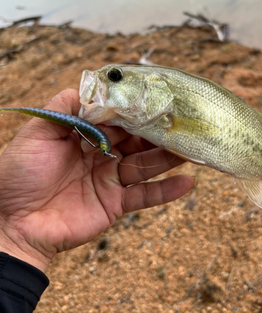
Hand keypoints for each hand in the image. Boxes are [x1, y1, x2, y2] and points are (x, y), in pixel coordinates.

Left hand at [0, 89, 193, 272]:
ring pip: (145, 164)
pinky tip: (188, 182)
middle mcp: (100, 156)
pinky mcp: (115, 204)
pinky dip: (167, 191)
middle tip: (183, 121)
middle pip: (136, 140)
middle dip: (157, 131)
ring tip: (192, 147)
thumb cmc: (18, 177)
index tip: (156, 98)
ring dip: (169, 156)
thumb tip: (87, 88)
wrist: (12, 225)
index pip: (115, 119)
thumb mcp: (36, 134)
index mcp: (83, 137)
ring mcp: (109, 180)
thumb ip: (62, 109)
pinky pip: (145, 196)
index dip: (134, 110)